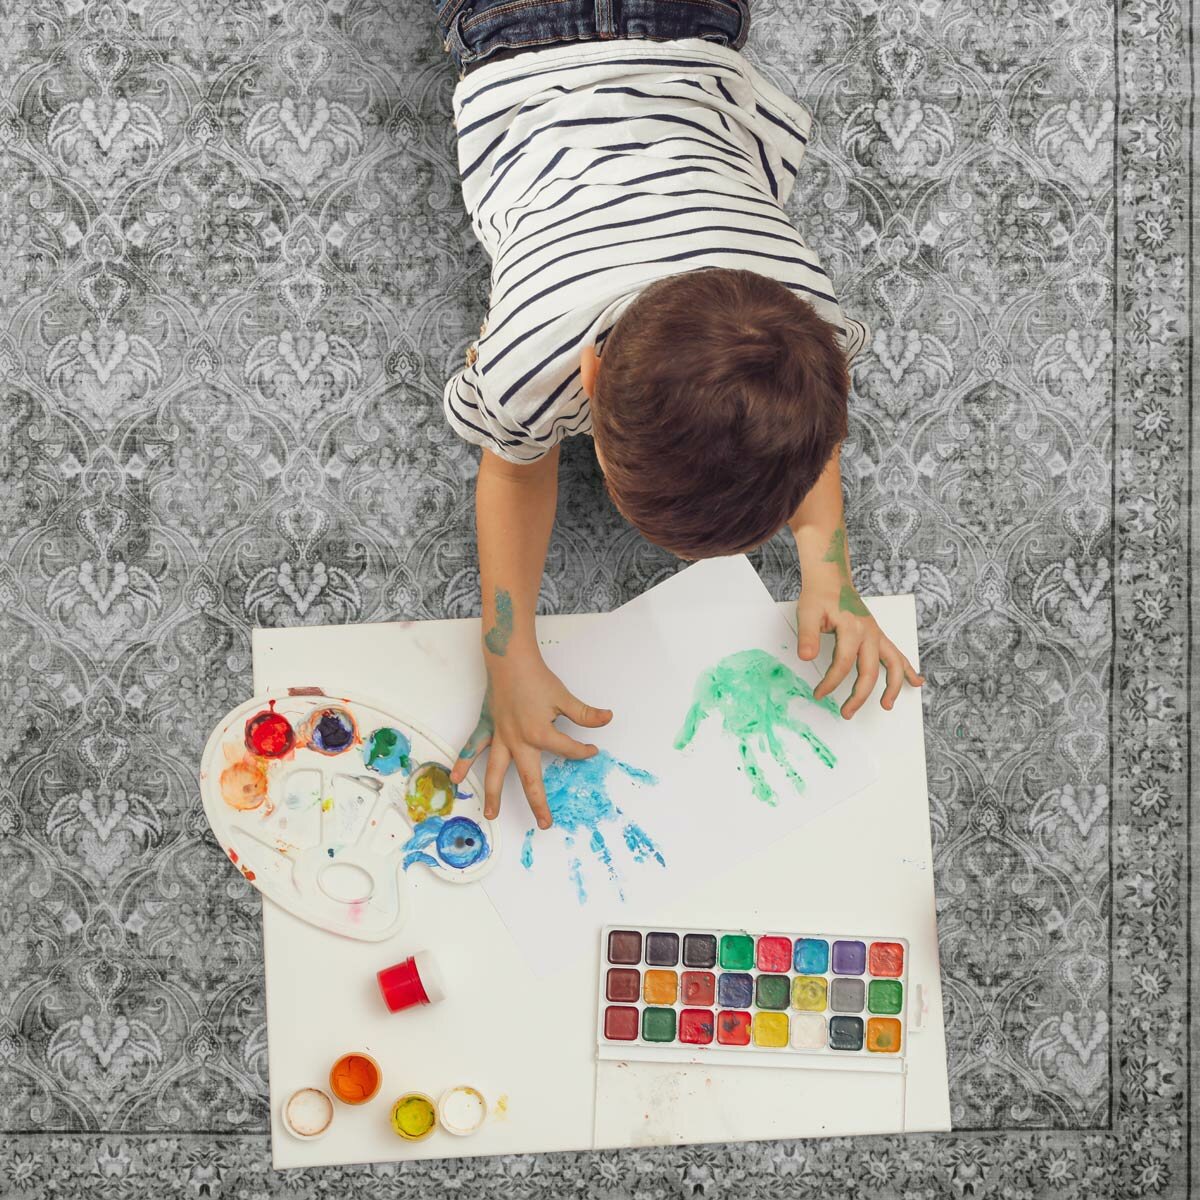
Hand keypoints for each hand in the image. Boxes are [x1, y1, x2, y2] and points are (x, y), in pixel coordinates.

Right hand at [448, 652, 612, 827]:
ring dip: (493, 793)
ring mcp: (500, 737)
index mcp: (540, 734)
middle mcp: (518, 741)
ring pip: (496, 771)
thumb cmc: (537, 678)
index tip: (591, 750)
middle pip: (530, 778)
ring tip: (491, 814)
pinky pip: (473, 748)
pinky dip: (463, 762)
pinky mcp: (488, 728)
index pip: (567, 750)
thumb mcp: (565, 698)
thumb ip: (585, 714)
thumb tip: (607, 719)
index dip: (582, 752)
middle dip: (538, 803)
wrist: (510, 660)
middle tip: (544, 823)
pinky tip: (456, 778)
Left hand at [796, 575, 924, 718]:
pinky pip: (897, 654)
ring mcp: (877, 634)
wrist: (831, 578)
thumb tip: (806, 658)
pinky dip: (907, 669)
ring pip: (893, 664)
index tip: (819, 694)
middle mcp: (869, 633)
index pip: (843, 664)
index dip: (830, 683)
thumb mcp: (807, 613)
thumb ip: (807, 636)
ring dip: (893, 686)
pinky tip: (915, 681)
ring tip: (887, 705)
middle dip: (860, 696)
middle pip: (870, 671)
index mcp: (852, 628)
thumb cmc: (820, 596)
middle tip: (847, 713)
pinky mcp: (878, 635)